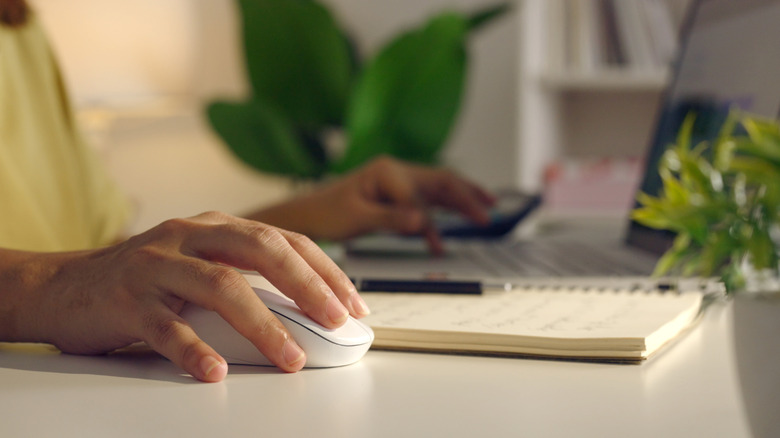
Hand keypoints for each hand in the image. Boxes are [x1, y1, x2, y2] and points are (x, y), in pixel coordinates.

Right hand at [0, 212, 368, 381]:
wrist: (64, 285)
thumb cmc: (145, 279)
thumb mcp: (199, 264)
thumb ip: (245, 277)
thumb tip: (308, 311)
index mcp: (215, 226)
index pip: (284, 240)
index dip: (324, 271)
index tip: (353, 304)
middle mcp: (189, 235)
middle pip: (261, 250)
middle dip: (307, 286)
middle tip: (336, 321)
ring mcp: (157, 265)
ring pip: (221, 287)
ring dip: (264, 326)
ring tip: (292, 358)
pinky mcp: (127, 301)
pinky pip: (167, 327)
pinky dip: (194, 351)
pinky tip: (215, 372)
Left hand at [250, 156, 495, 253]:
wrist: (308, 214)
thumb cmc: (326, 212)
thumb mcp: (357, 217)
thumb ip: (391, 218)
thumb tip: (424, 220)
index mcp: (387, 171)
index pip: (419, 193)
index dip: (429, 218)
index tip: (434, 242)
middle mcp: (397, 172)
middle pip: (441, 181)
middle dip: (467, 196)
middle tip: (488, 214)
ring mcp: (399, 183)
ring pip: (440, 188)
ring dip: (464, 199)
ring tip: (489, 209)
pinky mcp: (398, 196)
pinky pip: (428, 202)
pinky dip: (443, 215)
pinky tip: (453, 230)